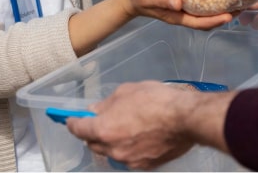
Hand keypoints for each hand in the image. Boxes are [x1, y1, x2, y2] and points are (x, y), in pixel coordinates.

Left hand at [66, 81, 234, 169]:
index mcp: (104, 129)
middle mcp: (113, 149)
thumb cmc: (156, 100)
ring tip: (127, 127)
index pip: (79, 129)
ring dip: (112, 142)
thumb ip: (107, 103)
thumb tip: (97, 110)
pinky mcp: (145, 165)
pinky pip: (130, 157)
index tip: (71, 119)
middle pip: (93, 144)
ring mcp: (129, 161)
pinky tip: (141, 136)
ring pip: (112, 152)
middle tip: (102, 120)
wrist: (186, 118)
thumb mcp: (127, 91)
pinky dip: (130, 148)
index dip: (73, 123)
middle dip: (93, 133)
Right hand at [126, 0, 233, 29]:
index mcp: (177, 17)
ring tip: (237, 0)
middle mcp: (184, 15)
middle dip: (225, 16)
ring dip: (222, 9)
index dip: (216, 21)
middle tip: (242, 6)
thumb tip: (178, 2)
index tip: (230, 15)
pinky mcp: (184, 2)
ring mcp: (184, 10)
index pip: (200, 23)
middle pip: (208, 20)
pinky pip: (202, 5)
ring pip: (207, 14)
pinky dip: (213, 1)